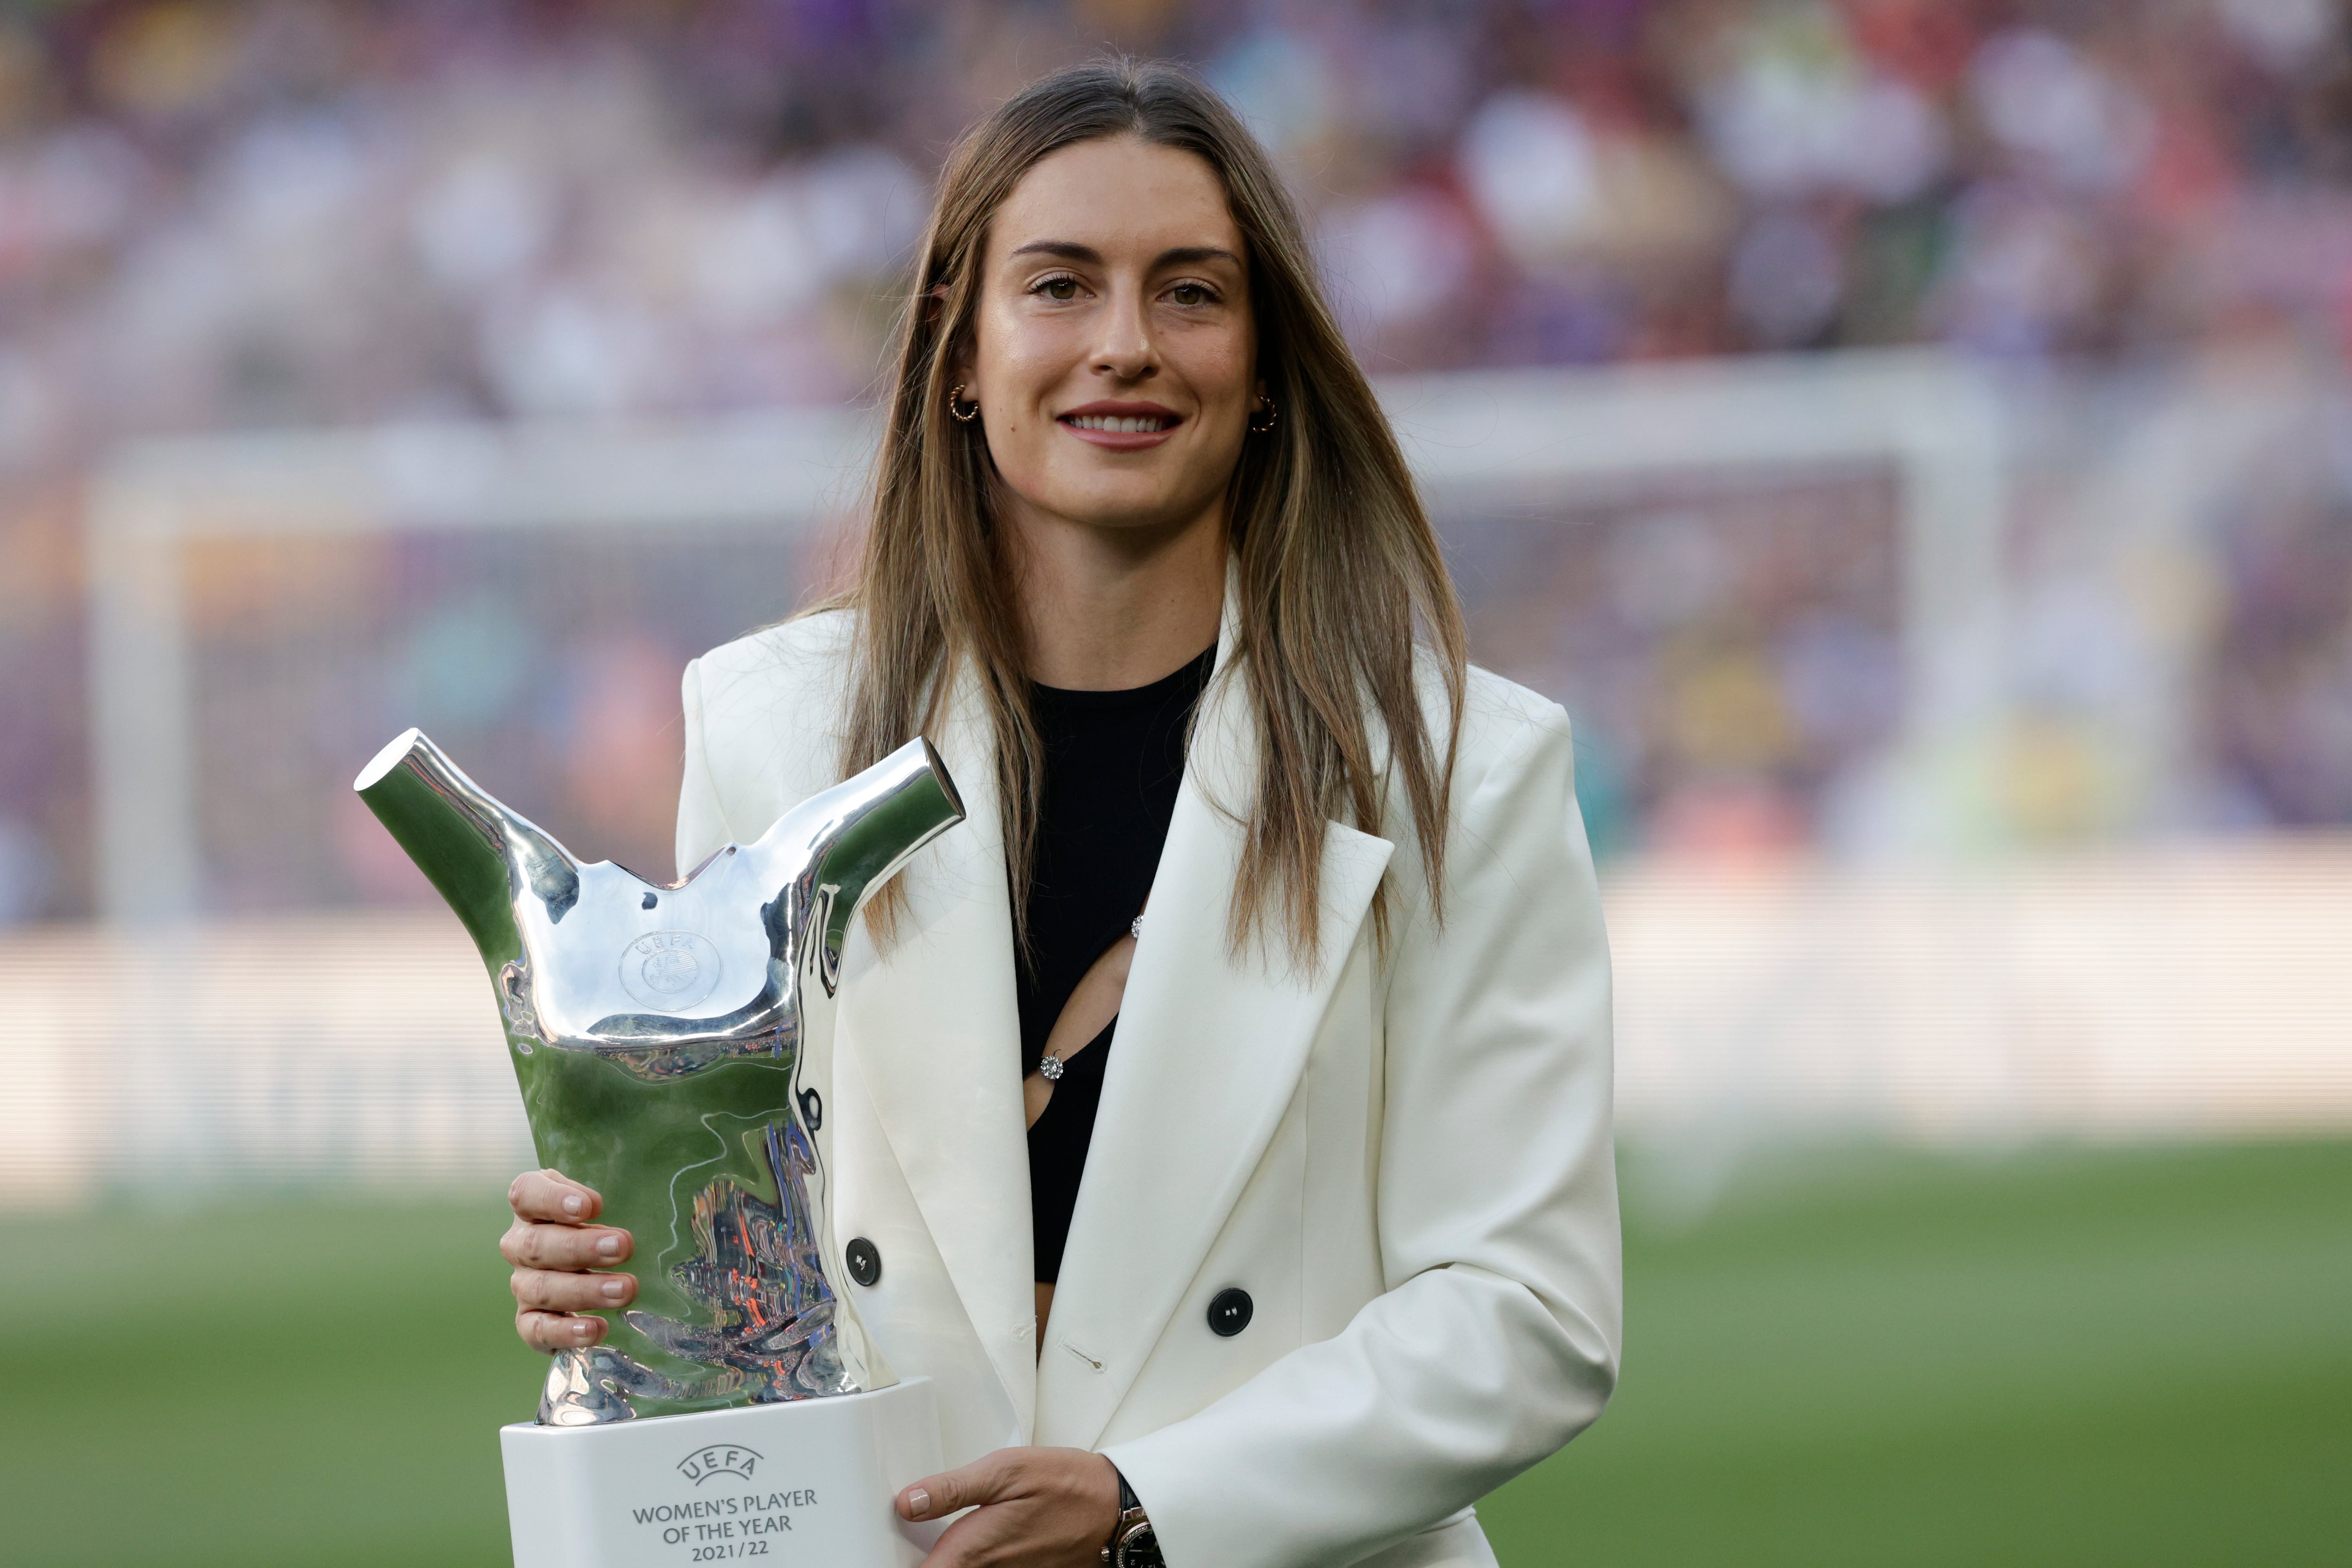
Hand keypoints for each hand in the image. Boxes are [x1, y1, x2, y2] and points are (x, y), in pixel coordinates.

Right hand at [500, 1168, 636, 1351]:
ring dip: (584, 1290)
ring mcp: (522, 1285)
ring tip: (625, 1290)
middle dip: (580, 1247)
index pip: (526, 1194)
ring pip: (541, 1288)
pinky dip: (565, 1331)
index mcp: (531, 1207)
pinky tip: (597, 1328)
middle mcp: (520, 1245)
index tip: (589, 1206)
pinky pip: (538, 1330)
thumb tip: (611, 1206)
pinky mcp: (530, 1321)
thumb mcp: (604, 1202)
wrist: (590, 1267)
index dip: (552, 1199)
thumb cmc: (599, 1224)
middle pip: (536, 1244)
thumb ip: (605, 1198)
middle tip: (622, 1247)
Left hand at [897, 1447, 1121, 1566]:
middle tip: (888, 1537)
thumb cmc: (1065, 1484)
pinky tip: (955, 1539)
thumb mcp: (1005, 1470)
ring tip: (913, 1535)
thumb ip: (953, 1488)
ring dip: (937, 1556)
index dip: (890, 1562)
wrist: (1112, 1508)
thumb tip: (907, 1501)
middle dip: (910, 1556)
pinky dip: (960, 1557)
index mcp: (973, 1548)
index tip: (872, 1549)